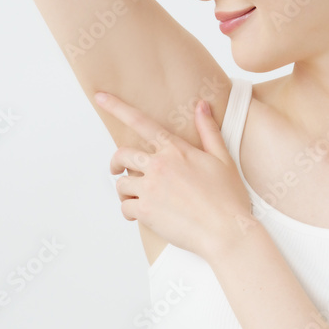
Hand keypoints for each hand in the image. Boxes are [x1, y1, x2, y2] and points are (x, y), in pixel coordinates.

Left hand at [95, 91, 254, 260]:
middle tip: (117, 170)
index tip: (100, 97)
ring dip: (124, 191)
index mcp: (176, 149)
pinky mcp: (145, 211)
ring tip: (136, 198)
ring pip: (120, 183)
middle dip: (116, 163)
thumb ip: (208, 130)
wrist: (226, 232)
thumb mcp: (222, 158)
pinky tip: (140, 215)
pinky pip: (124, 207)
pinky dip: (128, 211)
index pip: (141, 121)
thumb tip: (202, 105)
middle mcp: (159, 165)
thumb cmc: (228, 198)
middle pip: (121, 155)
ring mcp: (150, 188)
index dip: (117, 107)